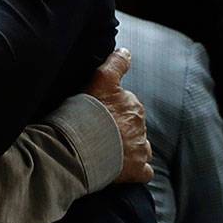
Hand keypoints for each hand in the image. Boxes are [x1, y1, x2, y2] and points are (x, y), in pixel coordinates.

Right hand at [83, 48, 151, 184]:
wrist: (78, 145)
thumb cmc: (84, 111)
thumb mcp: (99, 78)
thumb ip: (116, 63)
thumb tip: (127, 51)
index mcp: (131, 103)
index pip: (127, 102)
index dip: (114, 107)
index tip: (101, 112)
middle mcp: (139, 123)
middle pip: (133, 124)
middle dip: (120, 128)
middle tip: (97, 133)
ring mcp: (140, 148)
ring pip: (140, 145)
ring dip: (128, 148)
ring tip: (107, 152)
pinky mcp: (137, 169)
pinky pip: (144, 171)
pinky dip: (136, 171)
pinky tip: (122, 170)